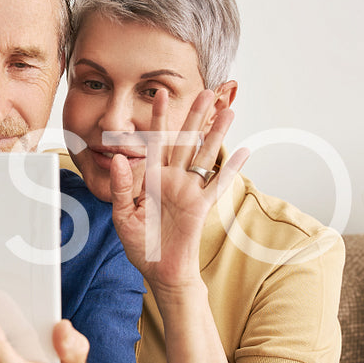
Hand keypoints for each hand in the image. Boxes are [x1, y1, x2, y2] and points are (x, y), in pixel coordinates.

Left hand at [110, 88, 248, 290]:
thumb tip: (119, 158)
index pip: (155, 141)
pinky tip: (243, 151)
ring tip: (227, 111)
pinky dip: (231, 169)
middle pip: (185, 141)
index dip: (157, 118)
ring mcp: (188, 191)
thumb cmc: (140, 244)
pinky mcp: (200, 207)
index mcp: (151, 178)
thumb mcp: (122, 215)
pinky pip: (218, 185)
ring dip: (216, 134)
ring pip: (204, 156)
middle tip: (205, 91)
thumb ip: (121, 186)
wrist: (158, 271)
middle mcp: (172, 179)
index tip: (159, 93)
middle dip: (194, 116)